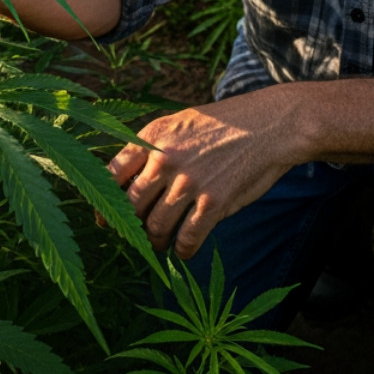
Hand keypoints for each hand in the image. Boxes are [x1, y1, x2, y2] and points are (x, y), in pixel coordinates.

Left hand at [107, 88, 305, 259]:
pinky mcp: (213, 203)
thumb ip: (154, 147)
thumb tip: (130, 182)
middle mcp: (166, 159)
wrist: (270, 124)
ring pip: (156, 227)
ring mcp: (189, 182)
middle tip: (138, 234)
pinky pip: (187, 239)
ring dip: (156, 242)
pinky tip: (185, 249)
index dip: (104, 201)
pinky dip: (183, 250)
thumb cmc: (225, 124)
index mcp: (153, 136)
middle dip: (131, 226)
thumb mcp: (181, 123)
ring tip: (162, 243)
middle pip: (131, 206)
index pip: (112, 173)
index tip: (104, 218)